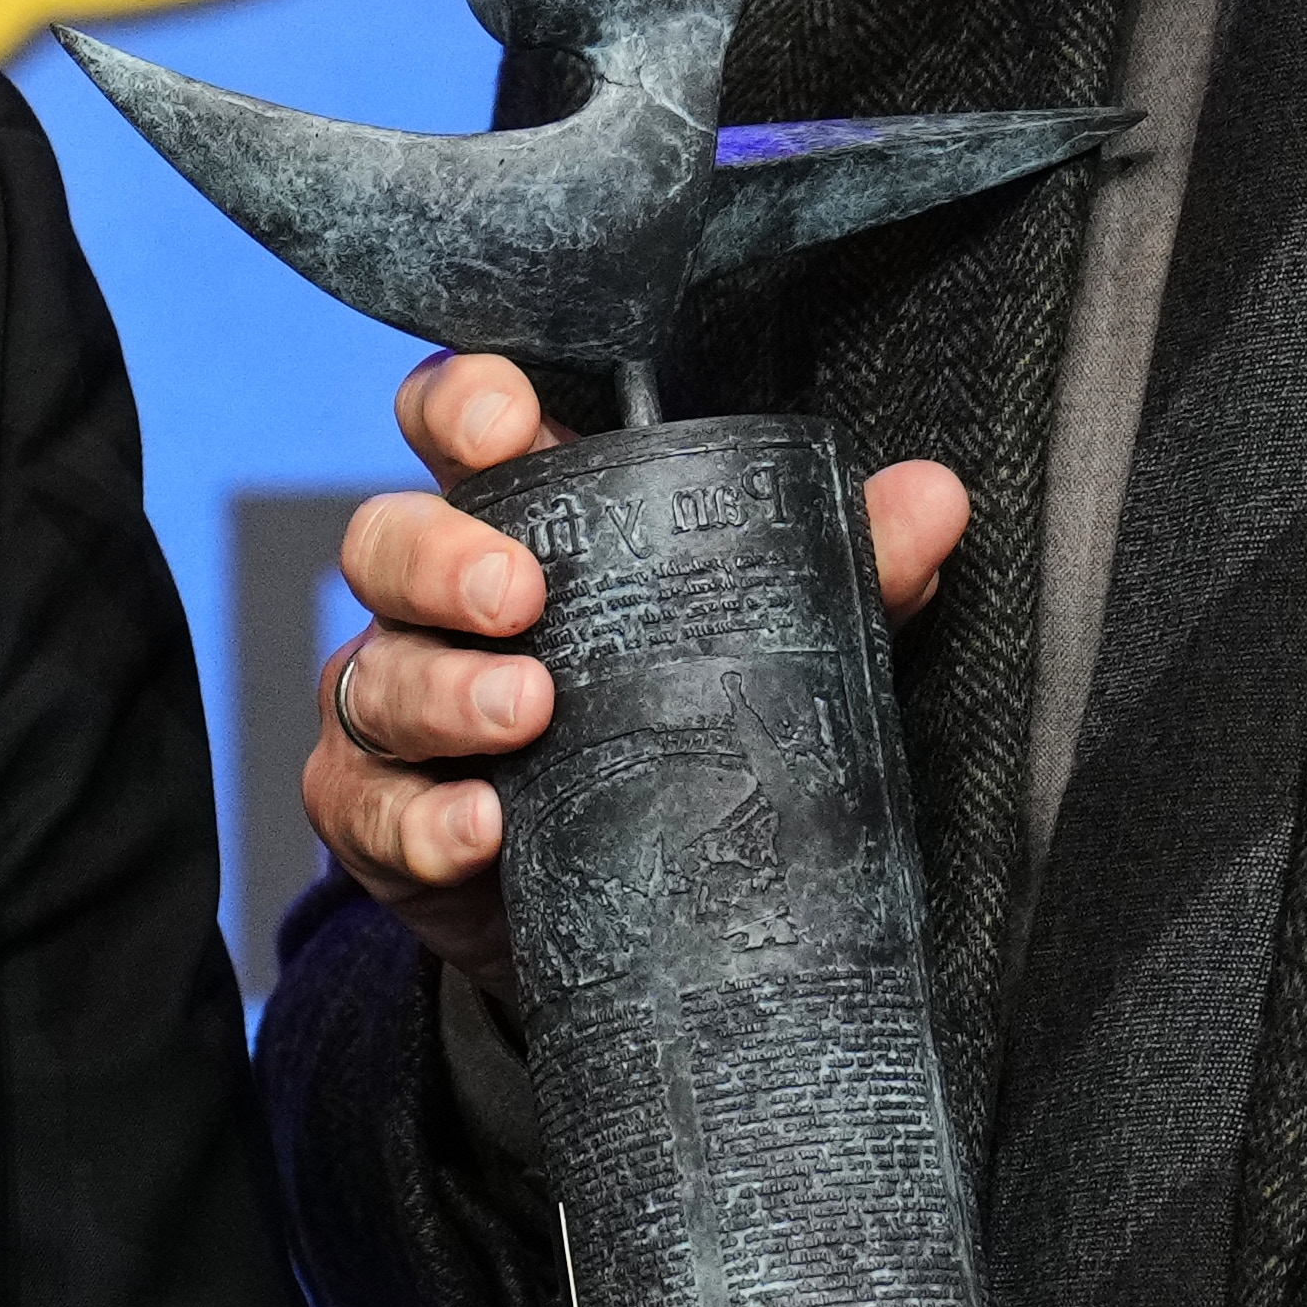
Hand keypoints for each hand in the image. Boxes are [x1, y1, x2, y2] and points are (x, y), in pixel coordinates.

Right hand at [300, 351, 968, 997]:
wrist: (620, 904)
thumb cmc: (672, 723)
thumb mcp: (761, 638)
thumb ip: (840, 568)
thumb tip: (936, 500)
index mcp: (521, 523)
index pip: (458, 424)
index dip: (459, 402)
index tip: (502, 423)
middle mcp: (434, 604)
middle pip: (384, 539)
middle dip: (440, 557)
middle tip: (520, 595)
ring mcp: (392, 707)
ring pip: (373, 673)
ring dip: (442, 690)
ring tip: (523, 714)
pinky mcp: (377, 816)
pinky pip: (371, 807)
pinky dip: (423, 819)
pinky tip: (483, 829)